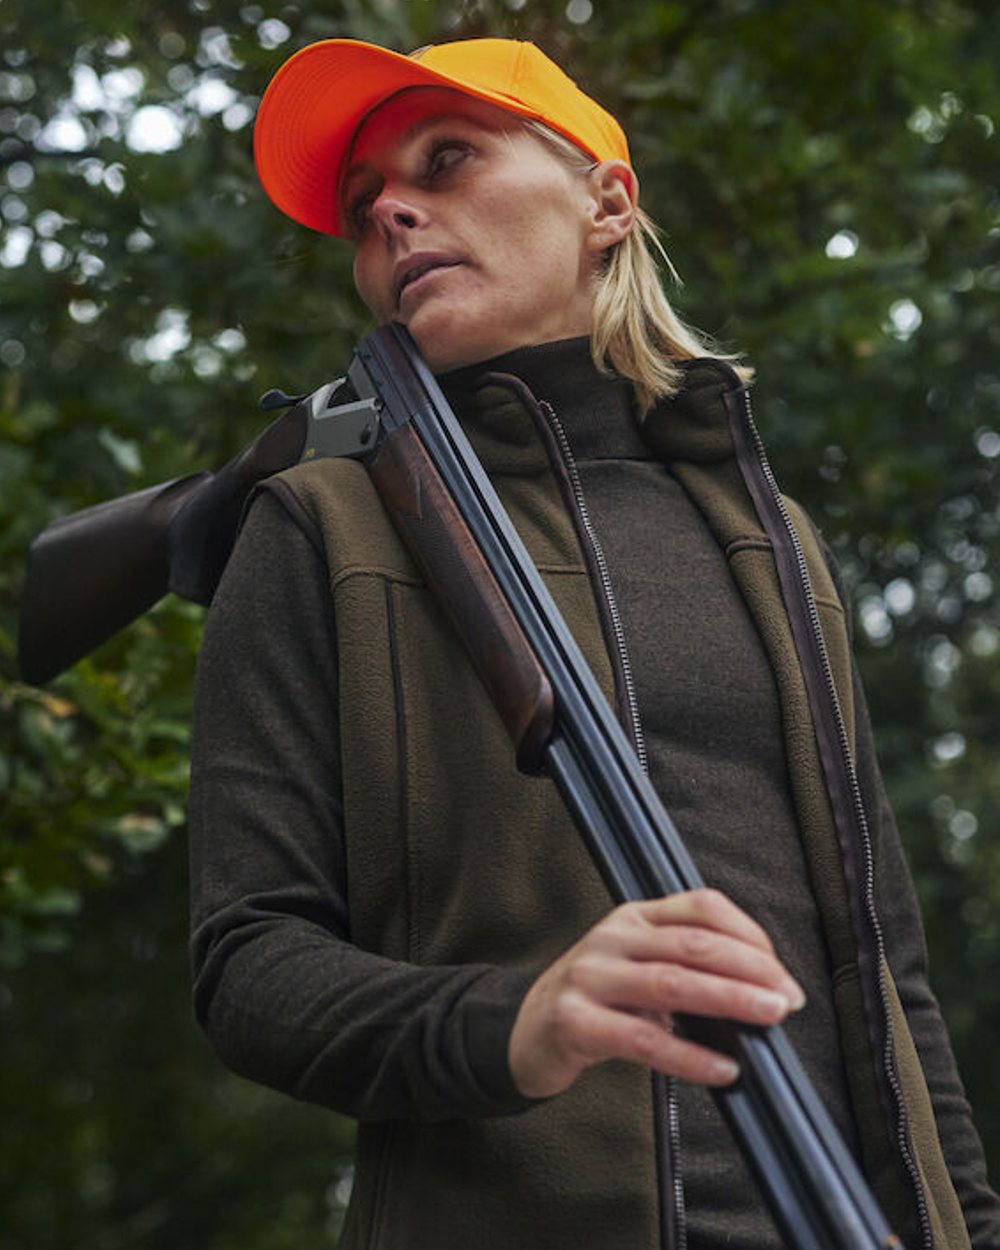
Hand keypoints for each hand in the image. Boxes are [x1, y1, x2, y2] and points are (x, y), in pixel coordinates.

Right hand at [507, 888, 804, 1098]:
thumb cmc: (596, 999)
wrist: (525, 1030)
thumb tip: (759, 992)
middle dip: (750, 970)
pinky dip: (690, 1057)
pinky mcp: (576, 1022)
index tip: (780, 972)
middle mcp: (612, 938)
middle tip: (786, 998)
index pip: (701, 907)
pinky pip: (644, 1041)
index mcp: (634, 918)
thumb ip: (685, 967)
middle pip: (693, 944)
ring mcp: (590, 977)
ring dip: (729, 1000)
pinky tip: (723, 1068)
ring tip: (767, 1018)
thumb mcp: (637, 966)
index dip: (749, 936)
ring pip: (672, 984)